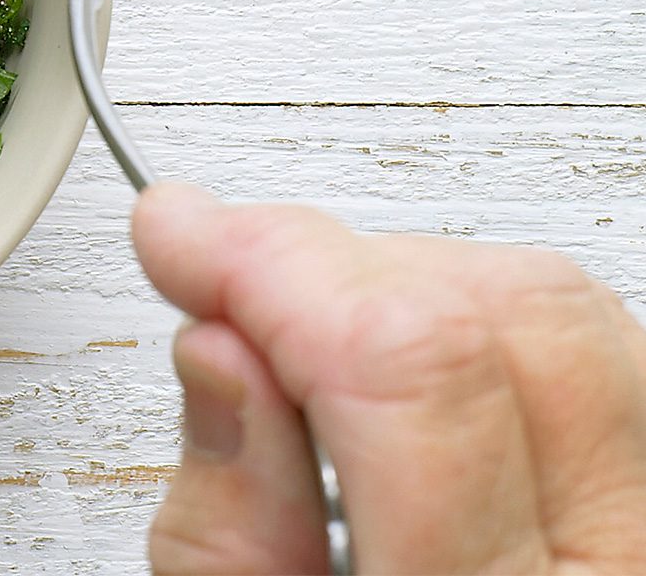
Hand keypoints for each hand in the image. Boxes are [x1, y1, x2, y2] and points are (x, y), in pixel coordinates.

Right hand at [132, 182, 645, 573]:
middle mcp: (622, 560)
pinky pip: (606, 353)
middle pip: (507, 312)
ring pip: (567, 310)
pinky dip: (484, 330)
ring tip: (313, 364)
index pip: (411, 364)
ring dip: (410, 296)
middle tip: (226, 292)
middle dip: (336, 274)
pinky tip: (404, 387)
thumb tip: (219, 349)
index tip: (177, 235)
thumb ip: (226, 531)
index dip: (275, 264)